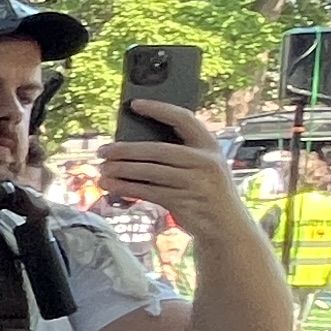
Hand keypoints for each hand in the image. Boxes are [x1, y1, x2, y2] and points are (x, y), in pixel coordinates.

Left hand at [93, 100, 239, 223]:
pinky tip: (111, 185)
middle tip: (103, 150)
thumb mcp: (202, 166)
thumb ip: (179, 154)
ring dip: (122, 170)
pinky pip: (149, 192)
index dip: (158, 109)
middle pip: (158, 150)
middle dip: (126, 150)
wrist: (227, 227)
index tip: (135, 104)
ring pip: (151, 172)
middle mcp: (205, 161)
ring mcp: (196, 182)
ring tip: (102, 169)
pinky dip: (127, 188)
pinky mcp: (185, 202)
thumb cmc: (207, 191)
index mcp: (210, 145)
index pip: (183, 119)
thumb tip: (133, 145)